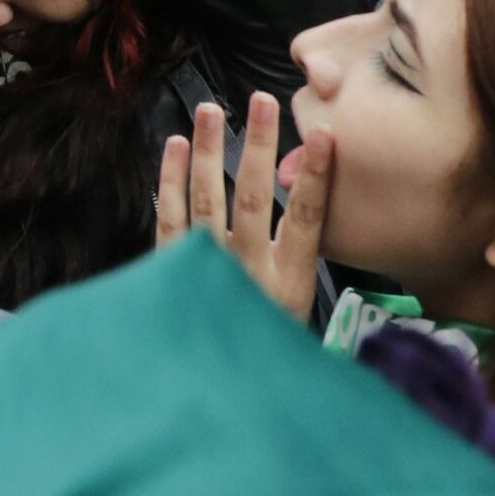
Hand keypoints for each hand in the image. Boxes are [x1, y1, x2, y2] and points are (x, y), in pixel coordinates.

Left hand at [155, 93, 325, 324]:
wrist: (220, 394)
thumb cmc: (266, 346)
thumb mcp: (297, 313)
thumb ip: (299, 259)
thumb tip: (304, 197)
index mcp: (290, 285)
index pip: (309, 221)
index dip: (316, 177)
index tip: (324, 135)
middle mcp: (248, 273)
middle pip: (255, 199)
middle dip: (259, 147)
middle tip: (262, 101)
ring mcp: (207, 270)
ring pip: (208, 199)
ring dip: (211, 150)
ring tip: (212, 109)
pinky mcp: (171, 270)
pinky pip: (170, 216)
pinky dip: (172, 178)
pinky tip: (178, 144)